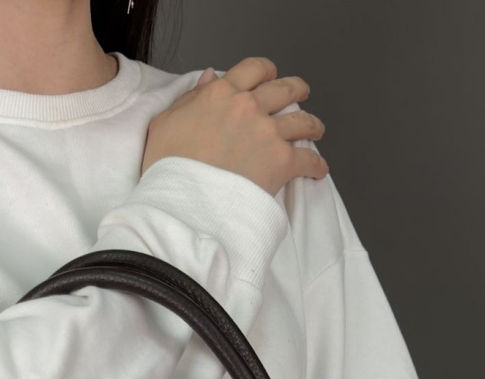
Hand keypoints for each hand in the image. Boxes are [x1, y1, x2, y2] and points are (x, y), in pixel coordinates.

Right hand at [141, 56, 327, 195]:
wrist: (183, 204)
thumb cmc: (167, 170)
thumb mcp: (165, 123)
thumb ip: (190, 98)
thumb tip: (210, 77)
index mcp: (221, 94)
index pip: (252, 68)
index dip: (265, 70)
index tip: (270, 76)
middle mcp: (248, 108)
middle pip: (283, 89)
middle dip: (295, 89)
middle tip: (300, 94)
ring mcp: (266, 134)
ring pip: (302, 121)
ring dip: (312, 124)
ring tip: (316, 129)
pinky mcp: (280, 162)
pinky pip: (308, 159)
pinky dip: (316, 164)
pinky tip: (319, 168)